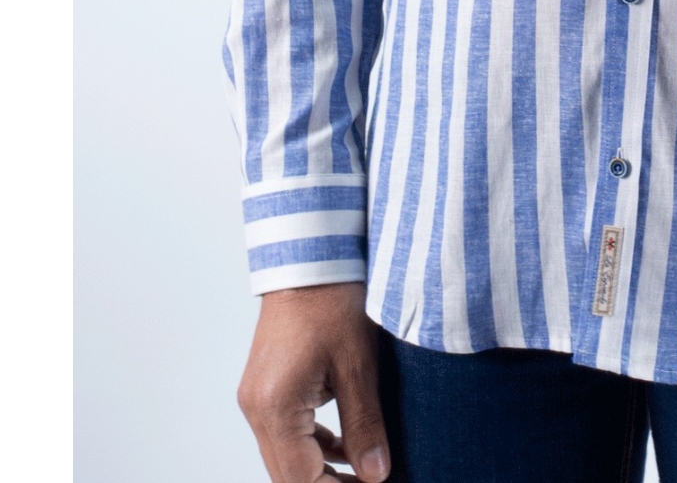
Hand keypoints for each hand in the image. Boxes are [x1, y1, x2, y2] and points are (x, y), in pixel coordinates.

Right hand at [237, 281, 390, 482]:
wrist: (310, 259)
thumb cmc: (334, 303)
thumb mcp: (358, 366)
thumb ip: (364, 425)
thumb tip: (376, 476)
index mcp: (276, 407)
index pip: (301, 480)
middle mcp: (256, 409)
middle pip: (287, 475)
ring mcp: (256, 398)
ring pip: (284, 456)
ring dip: (319, 470)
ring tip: (362, 474)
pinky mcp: (264, 387)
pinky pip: (284, 433)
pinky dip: (312, 446)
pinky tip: (343, 446)